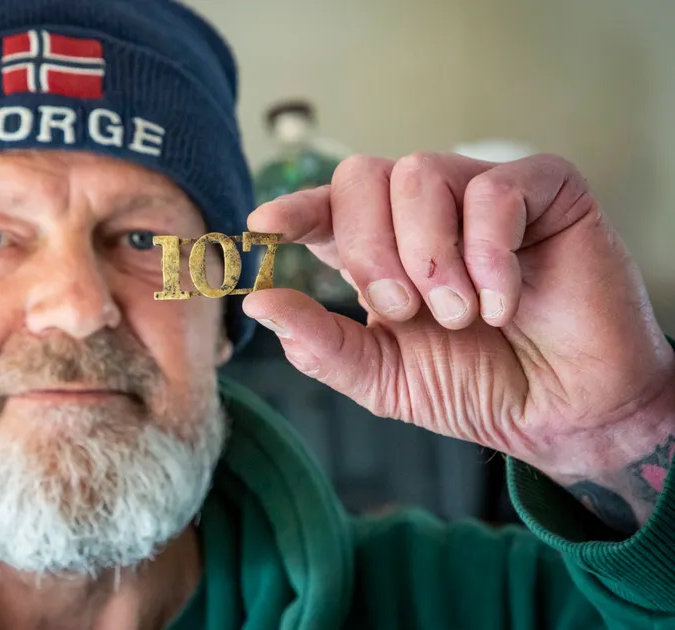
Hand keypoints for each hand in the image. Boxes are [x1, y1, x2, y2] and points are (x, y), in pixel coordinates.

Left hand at [243, 153, 674, 531]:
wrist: (562, 414)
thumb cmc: (477, 387)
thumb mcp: (383, 377)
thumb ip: (320, 343)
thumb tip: (256, 303)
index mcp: (380, 249)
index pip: (325, 207)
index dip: (294, 209)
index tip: (264, 228)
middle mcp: (423, 213)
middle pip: (362, 176)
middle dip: (371, 249)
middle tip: (405, 311)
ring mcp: (481, 195)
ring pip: (420, 172)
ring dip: (430, 254)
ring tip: (461, 314)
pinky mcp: (544, 190)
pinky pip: (493, 190)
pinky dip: (490, 254)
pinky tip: (504, 302)